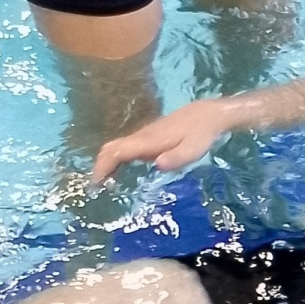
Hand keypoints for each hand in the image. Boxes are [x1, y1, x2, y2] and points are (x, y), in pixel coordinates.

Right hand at [91, 99, 230, 183]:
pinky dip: (116, 160)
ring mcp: (144, 135)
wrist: (208, 114)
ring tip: (104, 185)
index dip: (103, 167)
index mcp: (148, 141)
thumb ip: (176, 158)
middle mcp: (141, 136)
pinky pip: (125, 147)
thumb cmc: (201, 134)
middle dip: (99, 167)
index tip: (96, 185)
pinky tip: (121, 173)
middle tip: (96, 189)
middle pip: (110, 149)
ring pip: (116, 147)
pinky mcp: (149, 136)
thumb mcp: (193, 150)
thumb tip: (157, 164)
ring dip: (106, 164)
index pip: (117, 152)